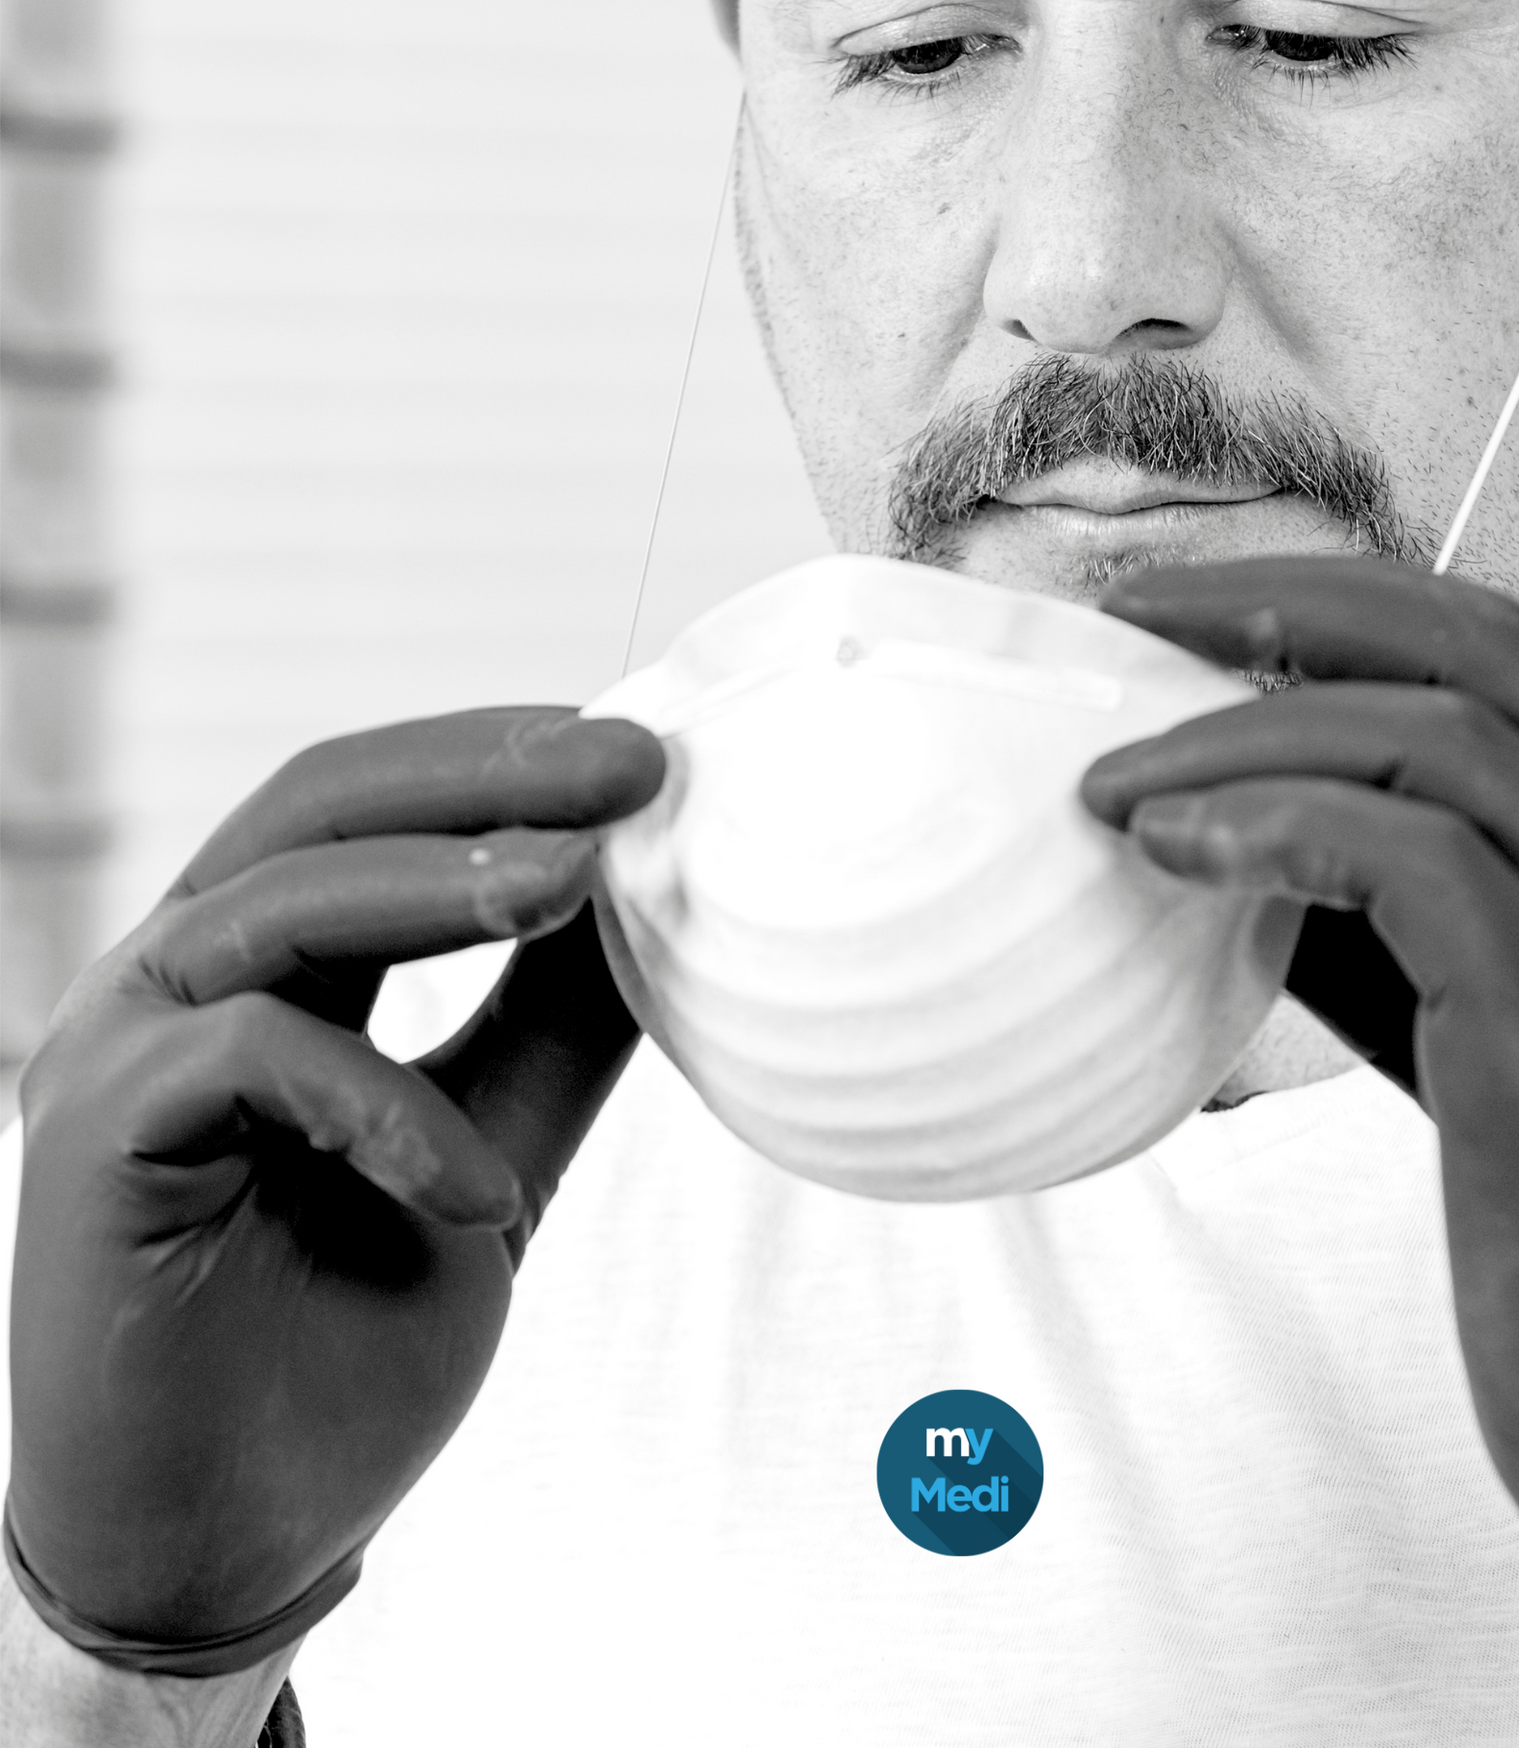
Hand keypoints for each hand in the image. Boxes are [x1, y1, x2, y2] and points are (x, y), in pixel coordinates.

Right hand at [5, 708, 662, 1675]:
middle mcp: (180, 981)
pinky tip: (477, 1189)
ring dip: (440, 882)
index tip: (637, 754)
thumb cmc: (349, 1342)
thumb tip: (649, 898)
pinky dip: (384, 1106)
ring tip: (578, 884)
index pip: (373, 810)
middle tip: (627, 763)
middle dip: (482, 773)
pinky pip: (250, 1059)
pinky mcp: (96, 1140)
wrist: (236, 1539)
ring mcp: (122, 1050)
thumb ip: (551, 1032)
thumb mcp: (493, 1156)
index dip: (500, 762)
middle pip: (320, 808)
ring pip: (278, 900)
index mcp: (267, 967)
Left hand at [1082, 557, 1518, 1713]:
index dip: (1344, 616)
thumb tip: (1238, 847)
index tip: (1201, 625)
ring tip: (1110, 785)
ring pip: (1427, 735)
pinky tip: (1171, 854)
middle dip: (1286, 601)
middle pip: (1477, 639)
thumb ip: (1409, 934)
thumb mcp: (1507, 1047)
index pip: (1506, 662)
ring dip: (1240, 735)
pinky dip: (1268, 827)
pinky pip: (1403, 854)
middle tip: (1130, 618)